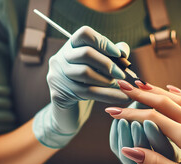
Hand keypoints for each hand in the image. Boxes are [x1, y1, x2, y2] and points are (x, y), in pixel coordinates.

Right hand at [34, 26, 129, 147]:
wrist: (71, 112)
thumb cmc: (88, 86)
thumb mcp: (99, 69)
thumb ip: (112, 56)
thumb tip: (124, 49)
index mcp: (71, 47)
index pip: (84, 34)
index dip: (104, 42)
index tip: (119, 55)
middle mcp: (60, 58)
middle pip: (85, 53)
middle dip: (108, 64)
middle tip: (123, 74)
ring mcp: (57, 76)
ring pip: (85, 73)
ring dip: (108, 80)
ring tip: (121, 86)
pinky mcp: (59, 94)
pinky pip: (88, 92)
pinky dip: (109, 95)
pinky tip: (123, 98)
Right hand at [105, 80, 180, 163]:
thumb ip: (156, 162)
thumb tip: (130, 150)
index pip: (152, 118)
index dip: (130, 113)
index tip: (112, 111)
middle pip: (163, 102)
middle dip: (140, 94)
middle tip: (122, 86)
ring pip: (179, 98)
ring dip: (159, 90)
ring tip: (141, 84)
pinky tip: (173, 88)